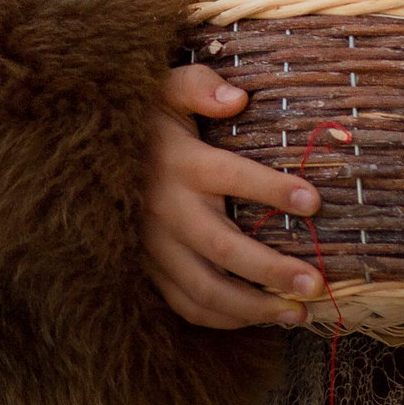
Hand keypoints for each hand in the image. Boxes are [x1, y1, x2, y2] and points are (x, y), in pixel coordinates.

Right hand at [143, 64, 328, 329]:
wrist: (87, 152)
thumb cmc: (144, 119)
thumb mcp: (165, 88)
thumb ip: (199, 86)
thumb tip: (238, 98)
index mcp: (180, 162)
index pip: (232, 176)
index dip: (272, 190)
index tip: (315, 202)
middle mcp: (167, 209)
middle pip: (224, 249)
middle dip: (272, 270)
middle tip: (316, 282)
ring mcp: (155, 245)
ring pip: (206, 288)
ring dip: (253, 307)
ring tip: (298, 313)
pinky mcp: (148, 267)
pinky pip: (185, 303)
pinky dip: (222, 318)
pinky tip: (257, 317)